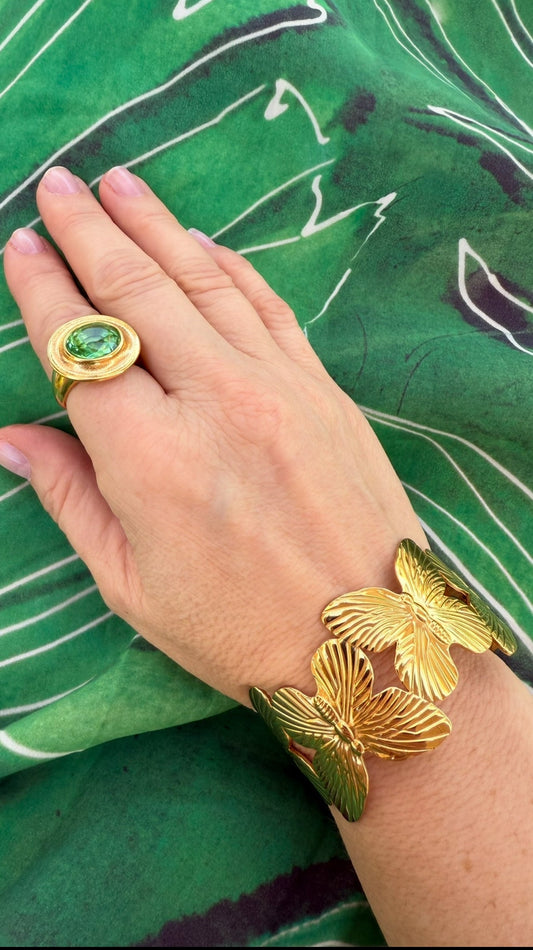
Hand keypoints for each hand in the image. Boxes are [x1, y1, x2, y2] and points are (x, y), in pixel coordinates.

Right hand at [2, 165, 425, 703]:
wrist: (369, 642)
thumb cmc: (239, 629)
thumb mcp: (133, 584)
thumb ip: (70, 498)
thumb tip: (13, 439)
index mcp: (152, 462)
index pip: (81, 351)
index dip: (44, 294)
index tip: (22, 248)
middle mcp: (215, 405)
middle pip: (137, 293)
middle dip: (90, 231)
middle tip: (57, 185)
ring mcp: (278, 387)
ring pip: (202, 282)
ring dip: (155, 226)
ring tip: (118, 185)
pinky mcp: (322, 388)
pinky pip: (266, 305)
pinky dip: (229, 265)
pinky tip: (201, 239)